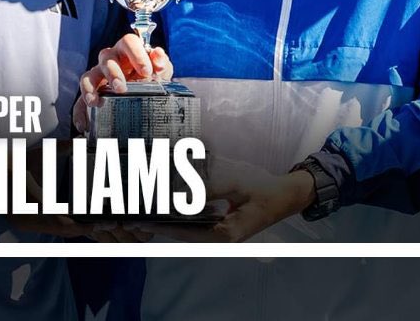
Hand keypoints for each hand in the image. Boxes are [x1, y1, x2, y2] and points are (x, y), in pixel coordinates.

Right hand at [73, 34, 172, 132]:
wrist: (146, 92)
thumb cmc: (150, 75)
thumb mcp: (160, 69)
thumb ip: (161, 61)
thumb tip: (158, 55)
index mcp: (127, 50)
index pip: (128, 42)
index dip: (137, 54)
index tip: (146, 71)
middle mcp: (111, 59)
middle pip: (106, 58)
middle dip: (113, 73)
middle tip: (121, 88)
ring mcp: (100, 74)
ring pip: (89, 75)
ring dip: (91, 88)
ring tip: (96, 102)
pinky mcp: (93, 90)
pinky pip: (81, 98)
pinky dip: (81, 109)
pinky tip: (85, 121)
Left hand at [133, 162, 315, 242]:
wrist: (284, 194)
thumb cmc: (261, 188)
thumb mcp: (234, 181)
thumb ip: (208, 186)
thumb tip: (180, 191)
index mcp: (224, 234)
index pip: (186, 233)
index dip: (163, 227)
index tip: (141, 222)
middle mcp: (219, 237)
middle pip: (183, 233)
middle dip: (161, 223)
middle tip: (135, 214)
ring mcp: (219, 231)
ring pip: (187, 228)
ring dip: (168, 218)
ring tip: (144, 208)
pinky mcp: (219, 222)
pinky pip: (195, 221)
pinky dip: (180, 212)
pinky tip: (166, 201)